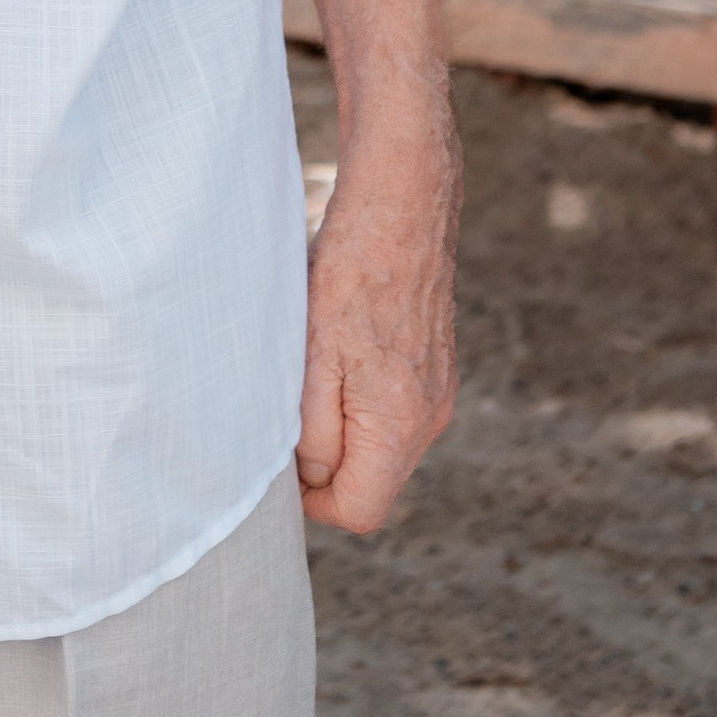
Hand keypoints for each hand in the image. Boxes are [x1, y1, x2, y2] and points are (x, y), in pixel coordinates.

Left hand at [296, 131, 459, 533]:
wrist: (400, 204)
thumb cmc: (348, 276)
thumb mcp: (311, 361)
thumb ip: (314, 434)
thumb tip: (312, 480)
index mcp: (399, 427)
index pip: (358, 511)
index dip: (310, 501)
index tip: (280, 460)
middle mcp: (429, 419)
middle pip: (371, 481)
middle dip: (323, 463)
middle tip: (285, 408)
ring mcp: (436, 392)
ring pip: (379, 445)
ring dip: (339, 425)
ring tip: (310, 370)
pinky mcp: (434, 367)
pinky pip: (390, 410)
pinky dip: (357, 398)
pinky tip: (335, 350)